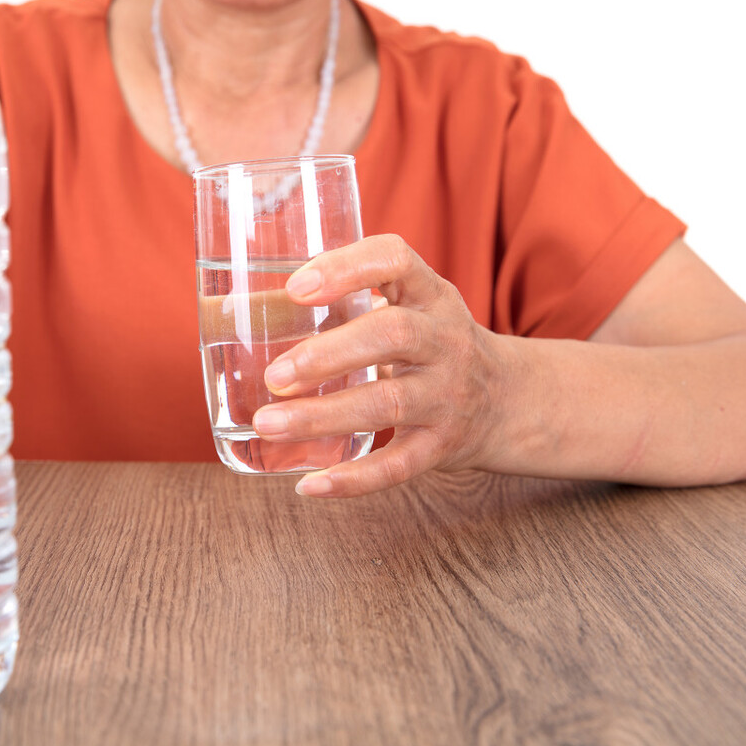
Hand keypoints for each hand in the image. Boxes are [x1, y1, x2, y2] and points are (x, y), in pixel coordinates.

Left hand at [252, 233, 510, 497]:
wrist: (507, 398)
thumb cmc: (429, 343)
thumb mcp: (410, 305)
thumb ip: (348, 300)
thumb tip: (238, 306)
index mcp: (428, 294)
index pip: (395, 260)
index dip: (346, 268)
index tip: (295, 287)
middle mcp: (444, 339)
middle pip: (391, 336)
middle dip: (326, 354)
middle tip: (274, 374)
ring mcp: (447, 394)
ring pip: (387, 405)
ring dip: (322, 416)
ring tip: (268, 424)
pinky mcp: (442, 445)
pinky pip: (398, 466)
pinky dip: (353, 480)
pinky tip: (309, 485)